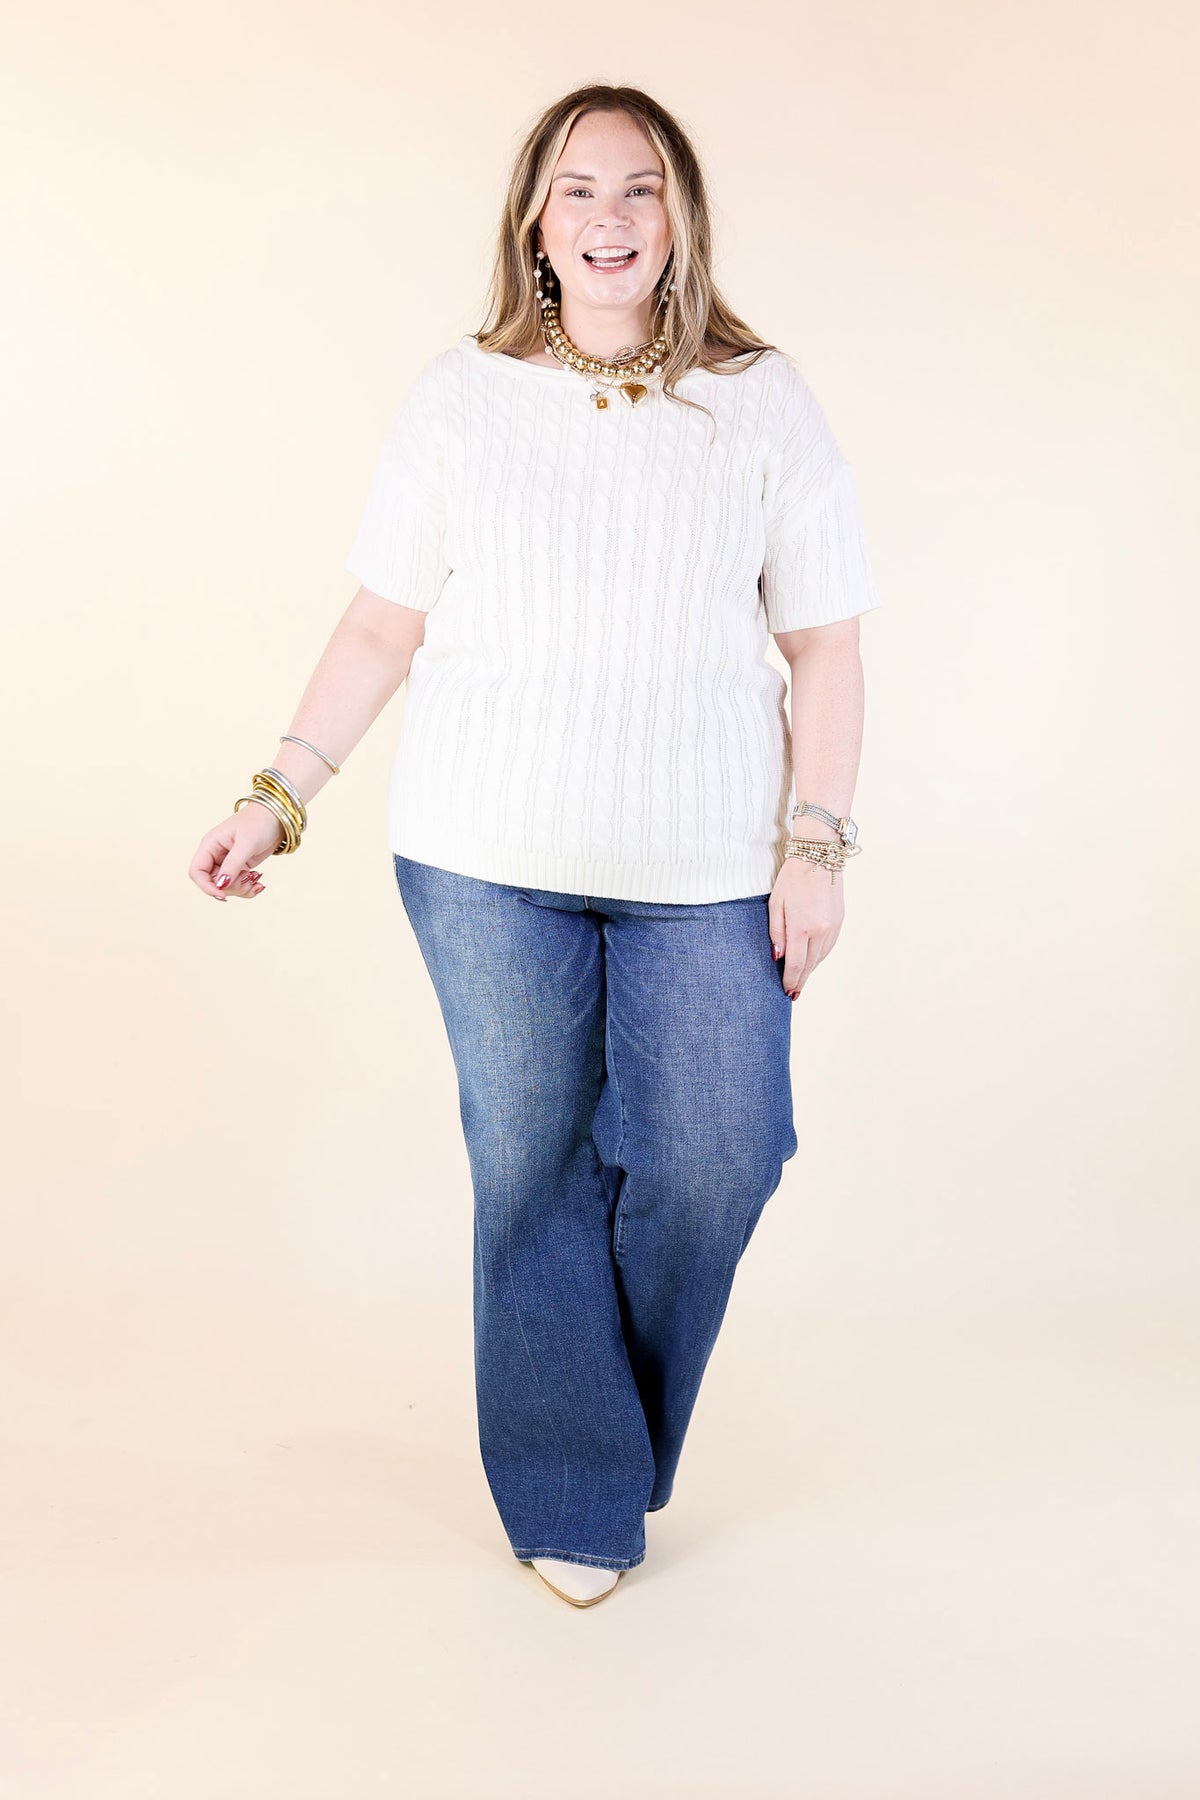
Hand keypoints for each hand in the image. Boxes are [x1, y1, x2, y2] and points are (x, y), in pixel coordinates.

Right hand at [189, 803, 283, 901]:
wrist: (276, 818)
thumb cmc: (259, 823)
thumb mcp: (246, 844)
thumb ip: (233, 865)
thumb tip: (221, 885)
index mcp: (210, 845)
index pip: (196, 872)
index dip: (206, 886)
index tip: (222, 894)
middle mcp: (215, 855)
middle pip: (212, 883)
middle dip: (230, 887)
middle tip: (248, 880)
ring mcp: (227, 862)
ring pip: (225, 886)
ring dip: (241, 889)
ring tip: (256, 878)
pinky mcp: (240, 867)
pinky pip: (237, 885)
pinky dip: (247, 888)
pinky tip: (258, 882)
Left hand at [767, 854, 844, 999]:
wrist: (819, 856)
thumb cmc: (792, 878)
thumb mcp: (776, 905)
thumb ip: (776, 933)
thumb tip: (779, 957)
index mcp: (802, 927)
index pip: (796, 964)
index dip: (790, 980)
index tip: (786, 991)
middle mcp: (821, 930)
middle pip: (810, 965)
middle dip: (800, 980)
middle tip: (793, 993)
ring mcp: (833, 926)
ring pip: (821, 957)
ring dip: (810, 970)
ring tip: (801, 980)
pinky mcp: (840, 920)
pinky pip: (829, 946)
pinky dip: (820, 956)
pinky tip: (812, 960)